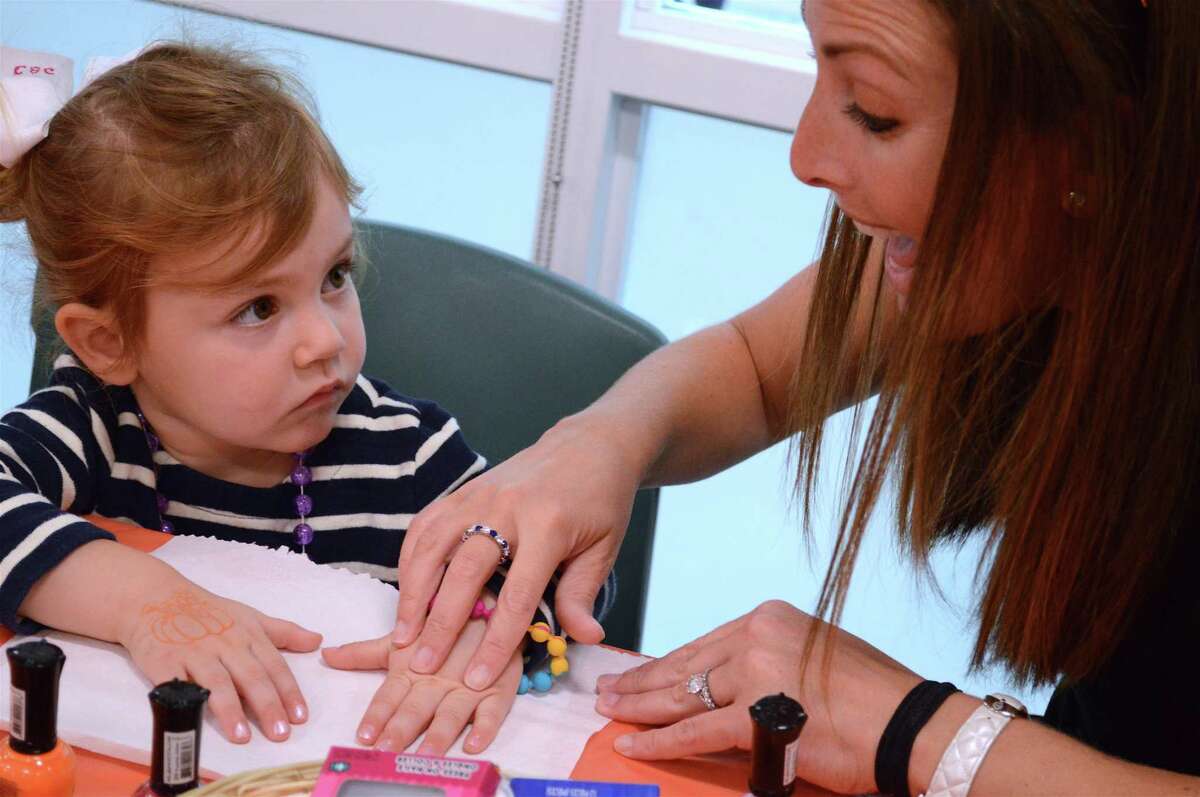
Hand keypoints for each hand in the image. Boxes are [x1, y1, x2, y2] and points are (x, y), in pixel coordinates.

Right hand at [118, 582, 321, 743]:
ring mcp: (195, 653)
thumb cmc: (207, 611)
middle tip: (281, 733)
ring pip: (217, 683)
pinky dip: (187, 700)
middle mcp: (225, 644)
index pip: (274, 666)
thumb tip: (318, 640)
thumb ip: (283, 632)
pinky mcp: (165, 662)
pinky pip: (178, 684)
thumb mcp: (249, 616)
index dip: (289, 692)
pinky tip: (194, 719)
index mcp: (248, 635)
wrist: (155, 597)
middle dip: (268, 706)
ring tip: (243, 736)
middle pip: (251, 677)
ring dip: (231, 710)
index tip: (300, 717)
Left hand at [323, 605, 522, 753]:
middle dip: (403, 727)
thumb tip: (325, 654)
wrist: (491, 605)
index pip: (390, 695)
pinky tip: (473, 744)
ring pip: (452, 712)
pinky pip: (493, 711)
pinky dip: (485, 728)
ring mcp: (470, 685)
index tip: (364, 735)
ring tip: (426, 754)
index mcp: (412, 668)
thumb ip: (363, 653)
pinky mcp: (498, 690)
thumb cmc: (439, 628)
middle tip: (388, 748)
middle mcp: (439, 679)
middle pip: (418, 706)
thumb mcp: (400, 640)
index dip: (378, 714)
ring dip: (439, 734)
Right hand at [393, 416, 639, 689]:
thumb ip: (582, 594)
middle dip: (441, 624)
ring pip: (433, 545)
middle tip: (424, 665)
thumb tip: (582, 639)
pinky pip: (426, 523)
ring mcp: (480, 494)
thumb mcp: (603, 548)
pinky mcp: (465, 489)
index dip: (495, 641)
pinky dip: (410, 558)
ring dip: (413, 593)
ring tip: (402, 635)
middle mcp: (507, 508)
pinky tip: (406, 591)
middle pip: (464, 572)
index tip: (477, 679)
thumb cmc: (600, 501)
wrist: (590, 444)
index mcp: (548, 526)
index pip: (517, 594)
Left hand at [593, 600, 920, 794]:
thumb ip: (767, 661)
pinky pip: (694, 730)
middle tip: (607, 691)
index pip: (702, 644)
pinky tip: (633, 743)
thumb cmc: (872, 697)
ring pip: (682, 694)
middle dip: (641, 682)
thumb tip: (724, 682)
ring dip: (640, 707)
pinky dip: (659, 740)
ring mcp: (755, 673)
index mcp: (769, 618)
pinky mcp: (757, 715)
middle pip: (684, 665)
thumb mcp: (812, 655)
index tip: (638, 673)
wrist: (911, 726)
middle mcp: (757, 636)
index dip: (665, 664)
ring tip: (610, 713)